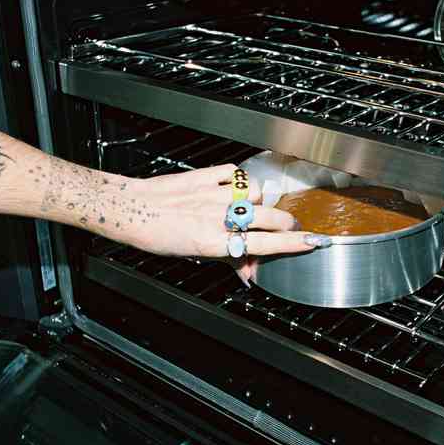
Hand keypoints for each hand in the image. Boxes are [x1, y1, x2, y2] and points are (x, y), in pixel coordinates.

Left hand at [100, 164, 325, 283]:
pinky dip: (240, 180)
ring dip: (259, 200)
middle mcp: (216, 216)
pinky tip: (234, 188)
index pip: (263, 244)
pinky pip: (235, 173)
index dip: (292, 243)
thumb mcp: (195, 254)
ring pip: (255, 192)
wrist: (132, 210)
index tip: (311, 241)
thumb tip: (250, 271)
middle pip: (267, 217)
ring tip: (251, 206)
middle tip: (289, 226)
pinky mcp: (204, 175)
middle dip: (286, 222)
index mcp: (214, 242)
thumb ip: (228, 259)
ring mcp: (211, 193)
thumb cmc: (160, 236)